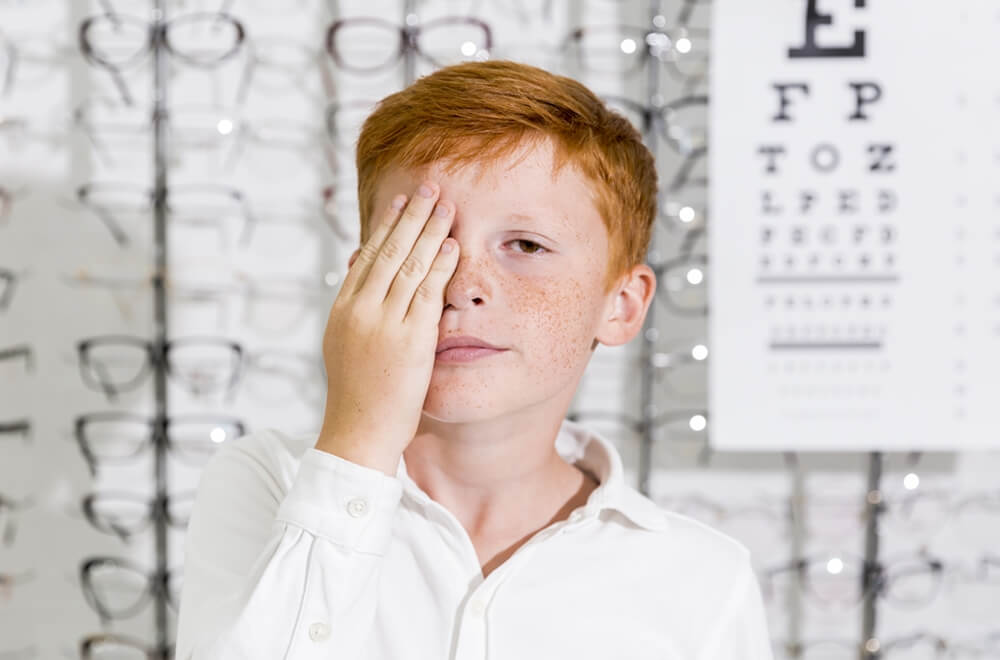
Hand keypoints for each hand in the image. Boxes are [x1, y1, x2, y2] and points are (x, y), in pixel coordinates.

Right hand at [315, 181, 457, 474]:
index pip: (367, 256)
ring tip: (446, 205)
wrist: (358, 433)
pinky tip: (452, 245)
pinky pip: (427, 293)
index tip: (401, 201)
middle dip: (411, 216)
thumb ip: (355, 305)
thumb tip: (359, 260)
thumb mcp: (345, 343)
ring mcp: (384, 324)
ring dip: (429, 231)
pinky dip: (439, 265)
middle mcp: (360, 310)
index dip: (386, 225)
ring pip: (408, 265)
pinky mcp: (409, 340)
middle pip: (388, 251)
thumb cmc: (357, 393)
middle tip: (429, 187)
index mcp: (343, 310)